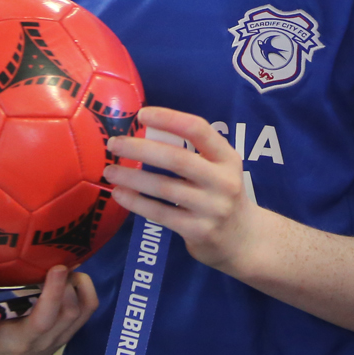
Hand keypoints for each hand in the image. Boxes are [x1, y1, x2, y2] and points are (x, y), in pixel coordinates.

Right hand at [0, 264, 97, 354]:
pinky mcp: (72, 329)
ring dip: (76, 284)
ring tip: (61, 264)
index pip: (41, 321)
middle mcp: (44, 341)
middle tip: (57, 259)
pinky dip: (86, 288)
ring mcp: (61, 336)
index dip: (51, 295)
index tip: (54, 269)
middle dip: (67, 284)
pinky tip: (73, 273)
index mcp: (17, 340)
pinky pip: (90, 308)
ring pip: (81, 309)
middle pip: (66, 312)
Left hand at [105, 107, 265, 273]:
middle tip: (114, 144)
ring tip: (110, 171)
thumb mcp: (218, 169)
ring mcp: (212, 208)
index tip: (142, 114)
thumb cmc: (221, 195)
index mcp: (227, 157)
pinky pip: (161, 214)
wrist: (244, 240)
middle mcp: (223, 181)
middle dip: (141, 149)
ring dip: (132, 178)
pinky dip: (137, 203)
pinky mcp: (198, 231)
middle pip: (177, 159)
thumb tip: (144, 134)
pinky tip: (120, 194)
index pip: (198, 130)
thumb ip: (192, 153)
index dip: (169, 119)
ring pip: (165, 188)